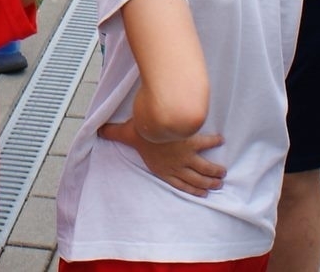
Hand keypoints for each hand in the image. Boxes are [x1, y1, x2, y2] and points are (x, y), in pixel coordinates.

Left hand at [100, 119, 225, 196]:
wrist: (156, 125)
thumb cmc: (140, 131)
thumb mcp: (123, 133)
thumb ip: (112, 133)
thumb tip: (97, 130)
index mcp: (161, 168)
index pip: (178, 184)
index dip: (190, 190)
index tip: (201, 194)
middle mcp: (176, 166)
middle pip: (195, 180)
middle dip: (207, 185)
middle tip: (216, 186)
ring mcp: (186, 156)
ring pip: (204, 169)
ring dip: (213, 172)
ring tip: (221, 174)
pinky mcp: (193, 142)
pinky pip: (207, 143)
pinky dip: (214, 142)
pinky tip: (221, 140)